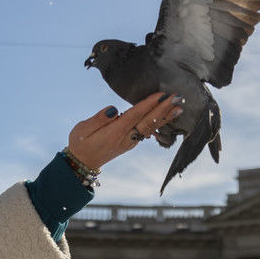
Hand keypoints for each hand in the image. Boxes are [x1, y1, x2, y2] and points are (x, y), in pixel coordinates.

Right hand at [67, 92, 184, 169]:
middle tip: (177, 98)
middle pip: (147, 122)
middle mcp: (125, 138)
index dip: (148, 105)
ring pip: (150, 127)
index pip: (134, 116)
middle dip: (163, 109)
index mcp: (114, 133)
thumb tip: (114, 110)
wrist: (82, 163)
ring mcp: (130, 142)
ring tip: (179, 107)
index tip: (161, 95)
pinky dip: (159, 123)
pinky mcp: (131, 142)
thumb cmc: (80, 143)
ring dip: (165, 116)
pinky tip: (167, 117)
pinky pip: (147, 131)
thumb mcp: (82, 130)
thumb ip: (98, 119)